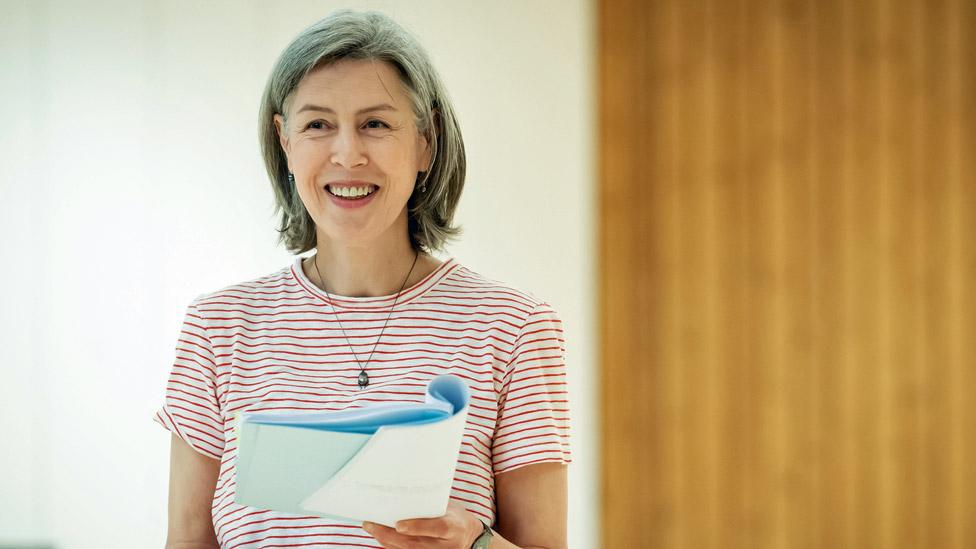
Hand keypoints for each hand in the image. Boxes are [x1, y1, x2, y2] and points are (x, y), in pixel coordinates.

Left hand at [362, 501, 482, 547]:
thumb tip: (406, 491)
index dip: (417, 527)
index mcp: (452, 527)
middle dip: (388, 534)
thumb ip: (432, 504)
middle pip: (413, 543)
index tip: (399, 524)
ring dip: (385, 540)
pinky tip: (380, 536)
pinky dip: (390, 545)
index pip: (436, 528)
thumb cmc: (457, 519)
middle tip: (370, 523)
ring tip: (370, 527)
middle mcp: (442, 545)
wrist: (469, 540)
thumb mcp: (451, 508)